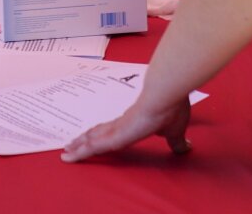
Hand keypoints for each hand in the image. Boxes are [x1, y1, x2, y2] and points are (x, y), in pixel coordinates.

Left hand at [60, 93, 191, 162]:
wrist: (167, 94)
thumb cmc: (171, 108)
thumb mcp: (175, 131)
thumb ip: (176, 141)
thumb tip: (185, 148)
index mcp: (133, 121)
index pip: (112, 130)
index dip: (101, 135)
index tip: (92, 138)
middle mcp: (122, 123)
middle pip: (97, 133)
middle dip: (83, 140)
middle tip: (70, 146)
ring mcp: (118, 128)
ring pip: (93, 139)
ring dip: (79, 147)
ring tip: (66, 152)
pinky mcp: (118, 135)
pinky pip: (96, 146)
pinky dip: (84, 151)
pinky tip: (74, 156)